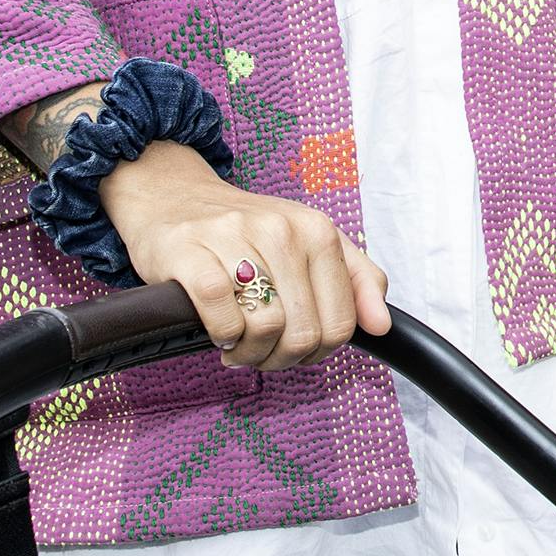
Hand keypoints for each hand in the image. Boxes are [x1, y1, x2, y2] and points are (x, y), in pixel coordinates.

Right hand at [99, 141, 390, 369]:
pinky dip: (224, 337)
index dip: (319, 351)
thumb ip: (357, 280)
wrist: (174, 198)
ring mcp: (235, 238)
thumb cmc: (246, 232)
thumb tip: (381, 325)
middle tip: (262, 351)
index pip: (341, 322)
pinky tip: (218, 330)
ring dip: (251, 352)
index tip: (296, 347)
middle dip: (282, 357)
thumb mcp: (310, 243)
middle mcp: (282, 230)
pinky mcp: (191, 252)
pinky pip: (223, 317)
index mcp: (318, 231)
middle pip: (304, 332)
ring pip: (267, 327)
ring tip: (239, 342)